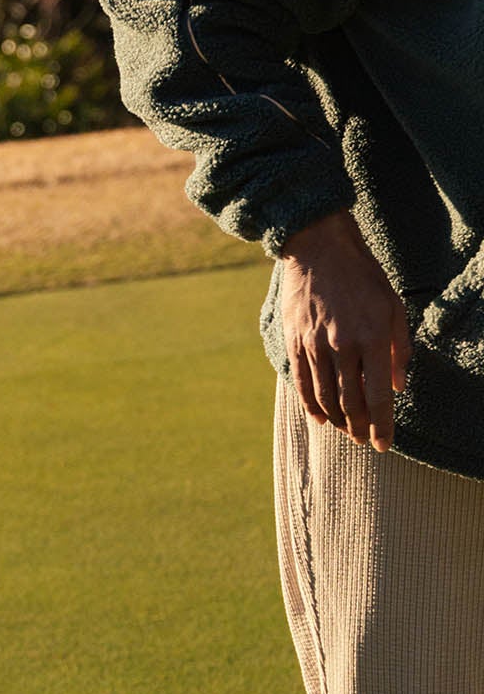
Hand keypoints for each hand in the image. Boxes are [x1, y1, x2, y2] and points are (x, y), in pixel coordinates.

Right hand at [279, 210, 410, 450]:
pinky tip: (320, 418)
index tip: (383, 444)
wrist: (318, 249)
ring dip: (337, 420)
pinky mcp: (295, 341)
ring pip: (324, 397)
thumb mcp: (393, 306)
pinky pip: (302, 383)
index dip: (381, 424)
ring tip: (346, 430)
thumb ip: (398, 349)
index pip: (378, 394)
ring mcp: (314, 344)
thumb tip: (397, 386)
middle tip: (364, 440)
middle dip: (359, 427)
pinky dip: (310, 405)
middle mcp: (342, 345)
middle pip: (350, 401)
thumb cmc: (362, 276)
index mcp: (373, 336)